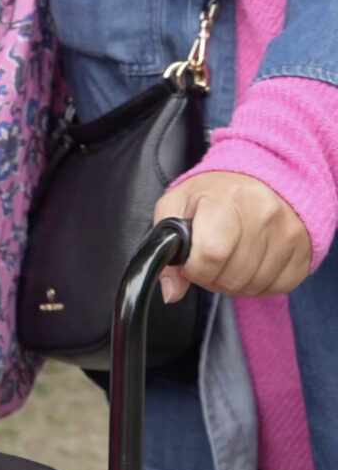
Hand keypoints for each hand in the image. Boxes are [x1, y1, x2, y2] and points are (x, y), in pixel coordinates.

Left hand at [151, 172, 312, 302]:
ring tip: (229, 259)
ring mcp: (289, 233)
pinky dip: (259, 284)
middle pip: (232, 276)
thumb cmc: (215, 193)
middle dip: (212, 278)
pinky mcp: (305, 249)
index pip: (211, 255)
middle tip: (210, 260)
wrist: (262, 177)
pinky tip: (251, 264)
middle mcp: (264, 215)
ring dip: (235, 283)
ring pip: (254, 285)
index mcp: (227, 200)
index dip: (194, 269)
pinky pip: (278, 287)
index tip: (191, 262)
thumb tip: (170, 291)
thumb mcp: (176, 205)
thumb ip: (165, 246)